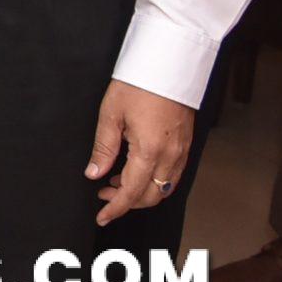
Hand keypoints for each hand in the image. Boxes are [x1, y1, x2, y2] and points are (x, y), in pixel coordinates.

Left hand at [87, 80, 194, 224]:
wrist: (169, 64)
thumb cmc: (138, 84)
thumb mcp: (111, 115)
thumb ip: (103, 148)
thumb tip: (94, 173)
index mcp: (150, 151)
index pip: (131, 192)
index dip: (116, 208)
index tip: (102, 217)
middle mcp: (171, 156)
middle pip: (151, 196)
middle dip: (127, 202)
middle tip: (104, 194)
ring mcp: (182, 151)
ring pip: (164, 187)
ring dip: (141, 192)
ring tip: (115, 181)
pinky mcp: (187, 144)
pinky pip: (172, 174)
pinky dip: (154, 180)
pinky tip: (134, 169)